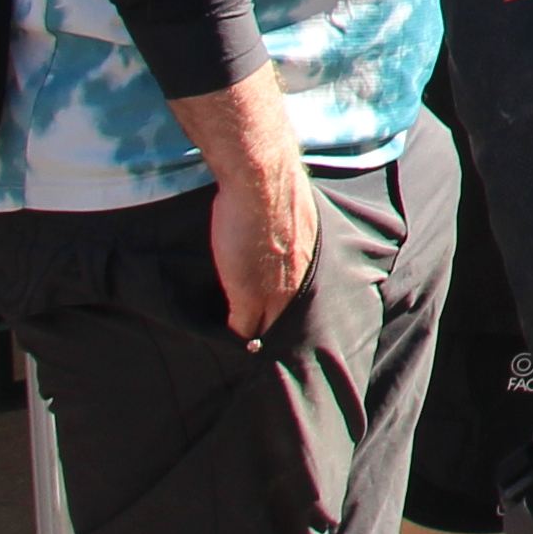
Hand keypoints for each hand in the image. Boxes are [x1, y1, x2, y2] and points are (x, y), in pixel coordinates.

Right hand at [181, 86, 317, 340]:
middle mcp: (298, 286)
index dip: (285, 318)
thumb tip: (281, 241)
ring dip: (252, 339)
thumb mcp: (297, 220)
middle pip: (285, 326)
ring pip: (264, 332)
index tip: (275, 324)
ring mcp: (273, 295)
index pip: (299, 308)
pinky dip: (231, 338)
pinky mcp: (248, 297)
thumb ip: (293, 239)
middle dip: (274, 335)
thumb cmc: (277, 191)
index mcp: (310, 268)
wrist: (261, 182)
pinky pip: (240, 331)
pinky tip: (221, 342)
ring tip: (241, 351)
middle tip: (260, 347)